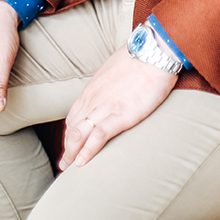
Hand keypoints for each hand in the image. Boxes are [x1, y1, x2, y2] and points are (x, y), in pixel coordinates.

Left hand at [58, 48, 178, 170]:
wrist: (153, 51)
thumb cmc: (141, 57)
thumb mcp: (118, 69)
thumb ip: (112, 83)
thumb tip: (116, 88)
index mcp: (93, 89)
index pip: (74, 115)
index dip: (70, 133)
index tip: (70, 145)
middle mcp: (93, 99)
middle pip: (72, 128)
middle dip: (68, 147)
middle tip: (66, 163)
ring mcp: (105, 107)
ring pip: (79, 134)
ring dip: (72, 154)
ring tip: (70, 168)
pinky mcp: (120, 114)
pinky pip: (98, 136)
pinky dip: (88, 151)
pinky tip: (83, 163)